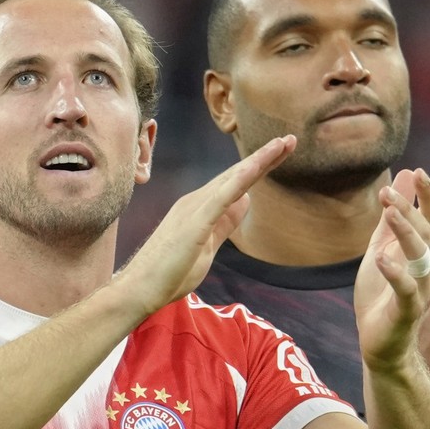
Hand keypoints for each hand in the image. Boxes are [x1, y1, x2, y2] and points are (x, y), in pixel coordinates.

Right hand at [115, 135, 296, 315]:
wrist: (139, 289)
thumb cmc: (169, 272)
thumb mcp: (208, 246)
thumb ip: (225, 223)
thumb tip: (245, 201)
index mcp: (199, 207)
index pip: (235, 183)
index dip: (259, 167)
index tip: (281, 153)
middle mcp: (196, 201)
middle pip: (237, 174)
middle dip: (265, 156)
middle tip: (290, 139)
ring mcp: (194, 209)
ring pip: (232, 179)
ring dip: (258, 160)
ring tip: (282, 144)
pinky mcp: (194, 223)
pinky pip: (222, 198)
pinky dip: (241, 180)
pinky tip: (257, 167)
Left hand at [354, 170, 429, 372]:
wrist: (384, 345)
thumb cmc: (383, 297)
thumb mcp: (384, 250)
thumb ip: (390, 220)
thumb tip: (401, 180)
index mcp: (421, 251)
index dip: (425, 195)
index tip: (415, 171)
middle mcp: (426, 266)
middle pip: (425, 230)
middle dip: (412, 206)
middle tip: (394, 186)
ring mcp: (420, 287)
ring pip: (420, 255)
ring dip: (405, 230)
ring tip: (390, 210)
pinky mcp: (409, 309)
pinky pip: (406, 289)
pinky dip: (395, 273)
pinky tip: (382, 258)